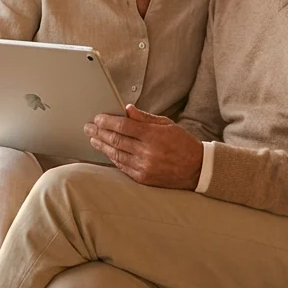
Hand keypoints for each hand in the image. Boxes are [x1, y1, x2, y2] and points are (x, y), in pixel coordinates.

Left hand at [85, 105, 202, 189]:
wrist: (198, 169)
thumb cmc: (183, 144)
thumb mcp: (167, 125)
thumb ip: (145, 118)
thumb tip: (127, 110)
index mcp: (153, 135)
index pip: (123, 126)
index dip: (107, 121)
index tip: (97, 118)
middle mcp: (147, 152)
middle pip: (116, 140)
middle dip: (99, 132)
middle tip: (88, 128)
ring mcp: (144, 166)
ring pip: (116, 154)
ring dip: (102, 145)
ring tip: (93, 139)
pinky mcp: (143, 178)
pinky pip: (122, 167)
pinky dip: (112, 158)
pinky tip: (106, 151)